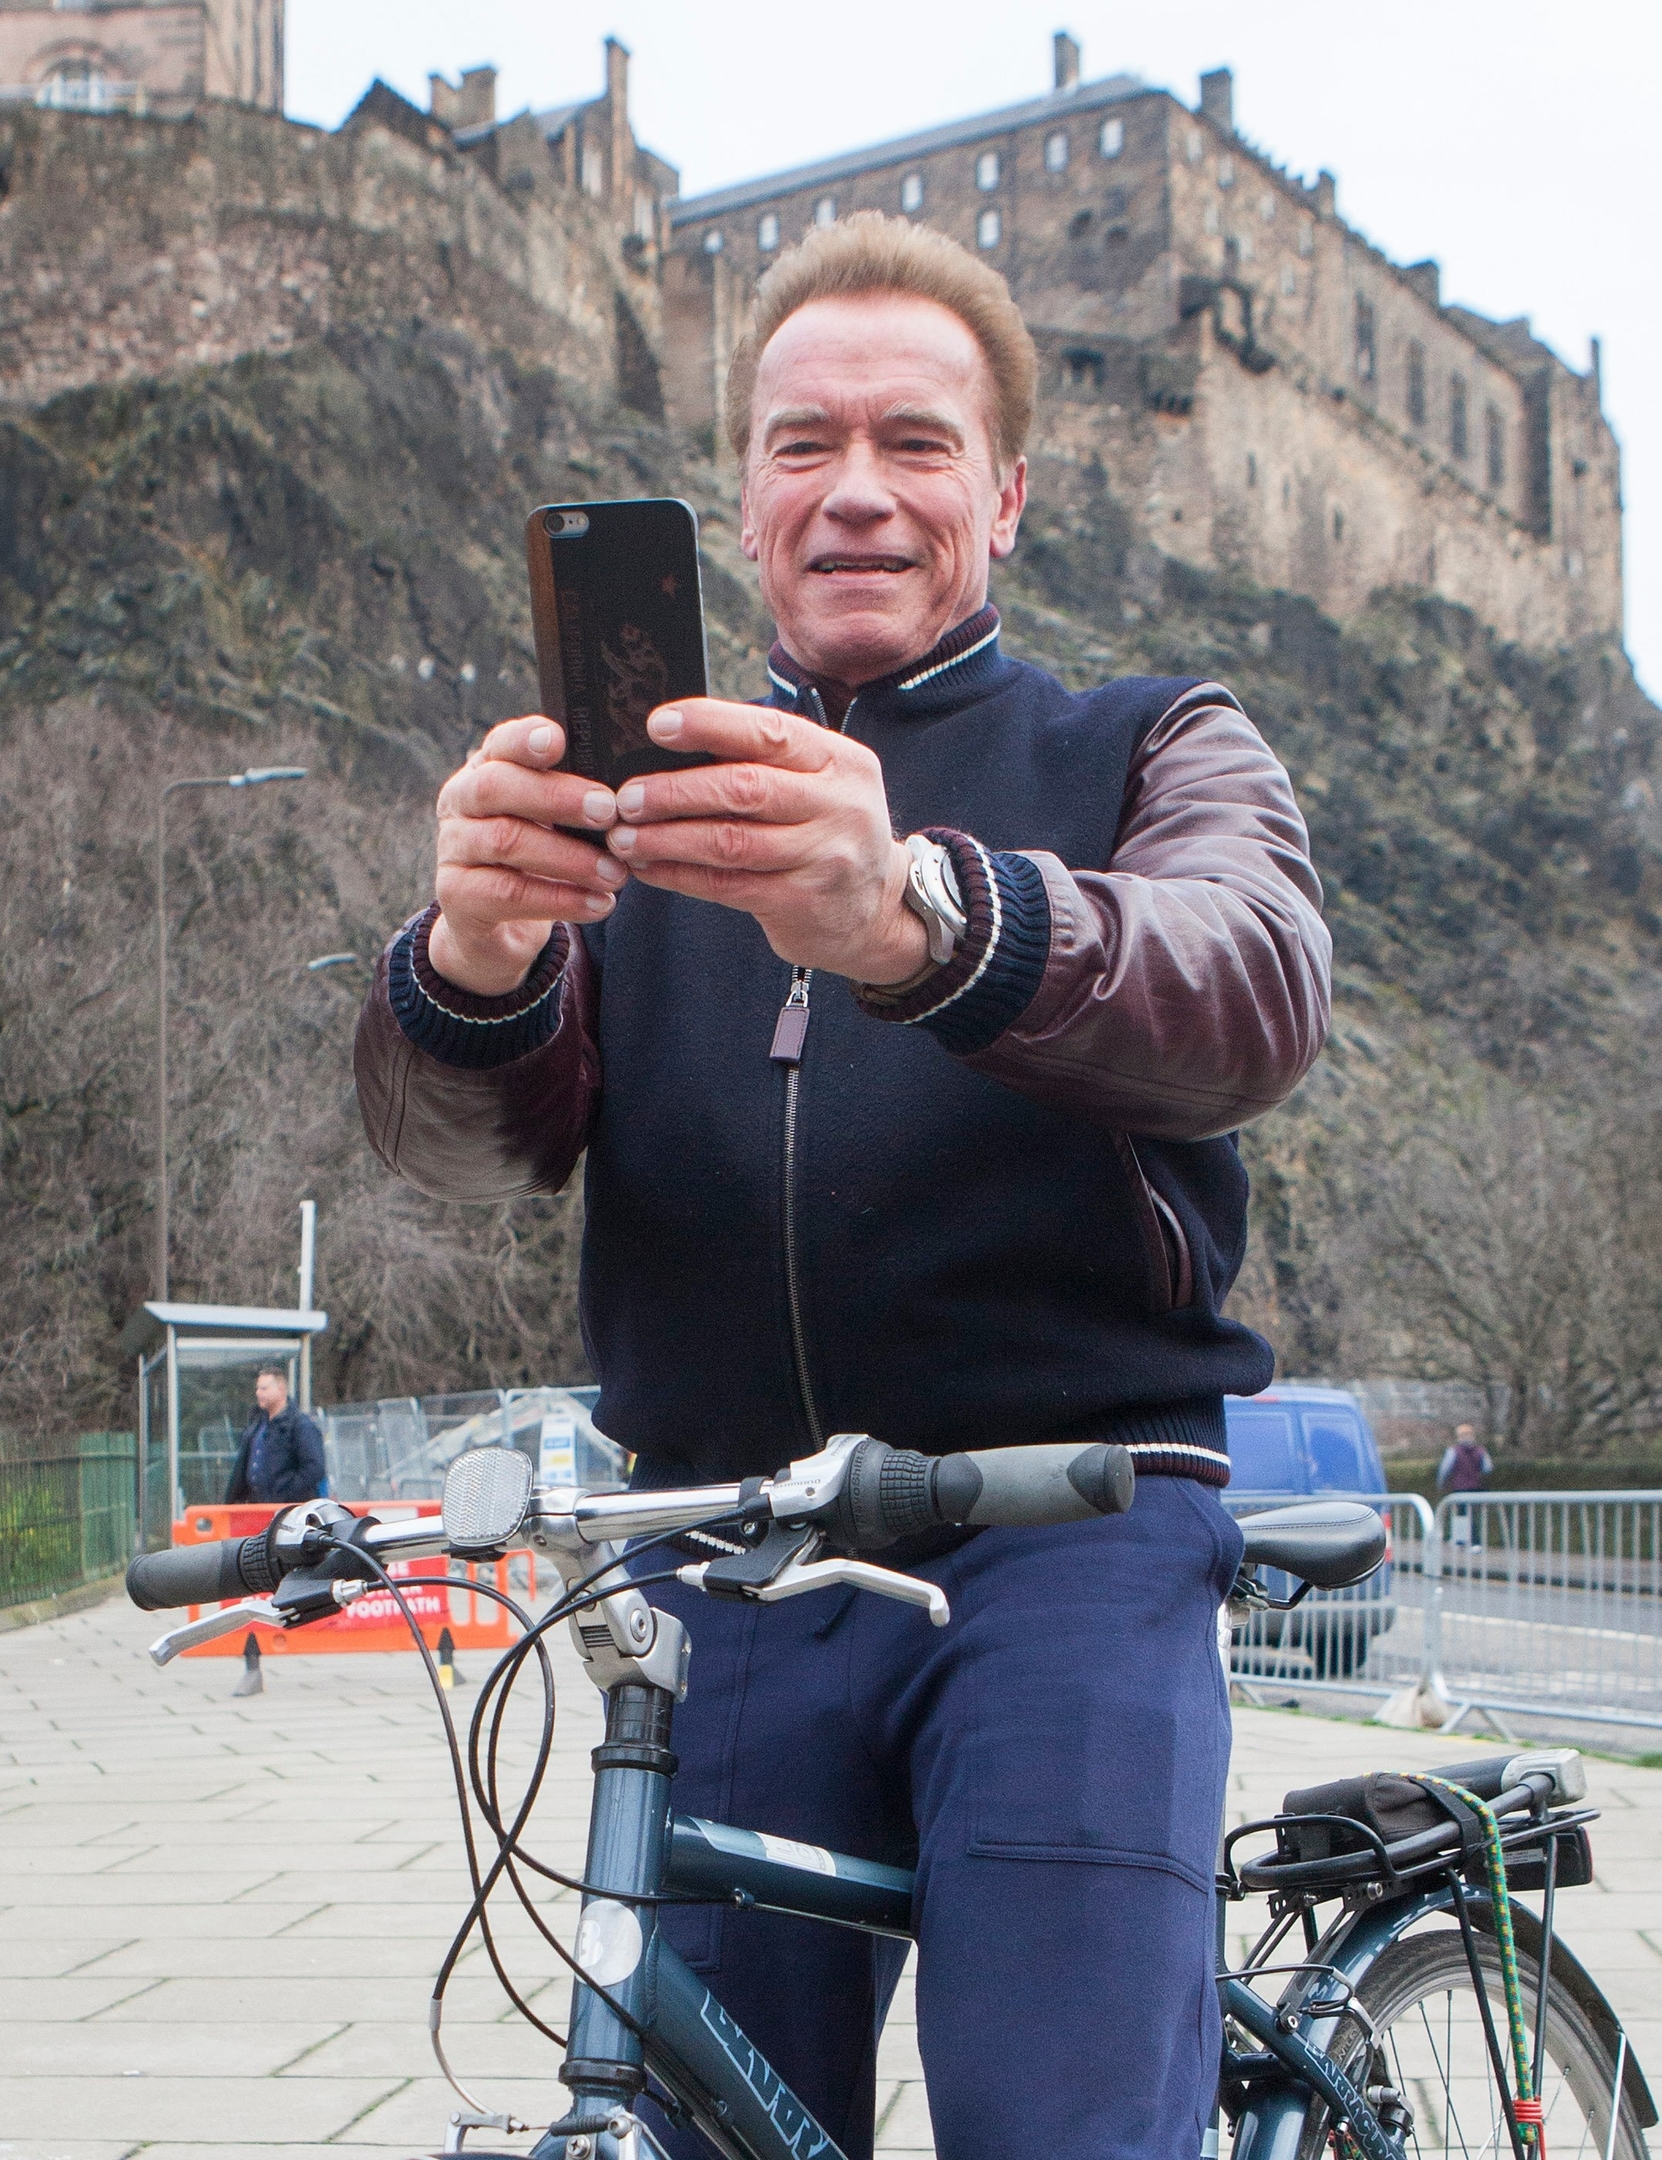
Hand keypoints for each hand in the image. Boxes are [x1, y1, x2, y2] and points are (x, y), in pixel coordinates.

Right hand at [429, 717, 624, 995]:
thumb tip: (631, 790)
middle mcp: (460, 802)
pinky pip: (509, 894)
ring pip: (506, 841)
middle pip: (496, 787)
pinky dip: (560, 899)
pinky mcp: (457, 895)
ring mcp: (453, 848)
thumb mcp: (552, 820)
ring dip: (570, 857)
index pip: (499, 743)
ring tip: (615, 872)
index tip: (557, 741)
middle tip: (608, 811)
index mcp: (485, 769)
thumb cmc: (538, 857)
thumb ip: (576, 797)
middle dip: (557, 797)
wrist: (497, 927)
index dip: (524, 739)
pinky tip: (600, 903)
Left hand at [604, 700, 930, 982]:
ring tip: (625, 836)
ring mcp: (824, 857)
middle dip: (676, 791)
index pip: (770, 732)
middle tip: (626, 797)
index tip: (656, 726)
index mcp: (840, 760)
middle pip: (745, 788)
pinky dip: (679, 875)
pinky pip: (726, 886)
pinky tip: (648, 868)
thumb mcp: (819, 784)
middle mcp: (839, 805)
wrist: (877, 909)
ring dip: (668, 838)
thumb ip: (765, 762)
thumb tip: (672, 741)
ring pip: (730, 842)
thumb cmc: (827, 832)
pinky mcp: (802, 902)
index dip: (709, 725)